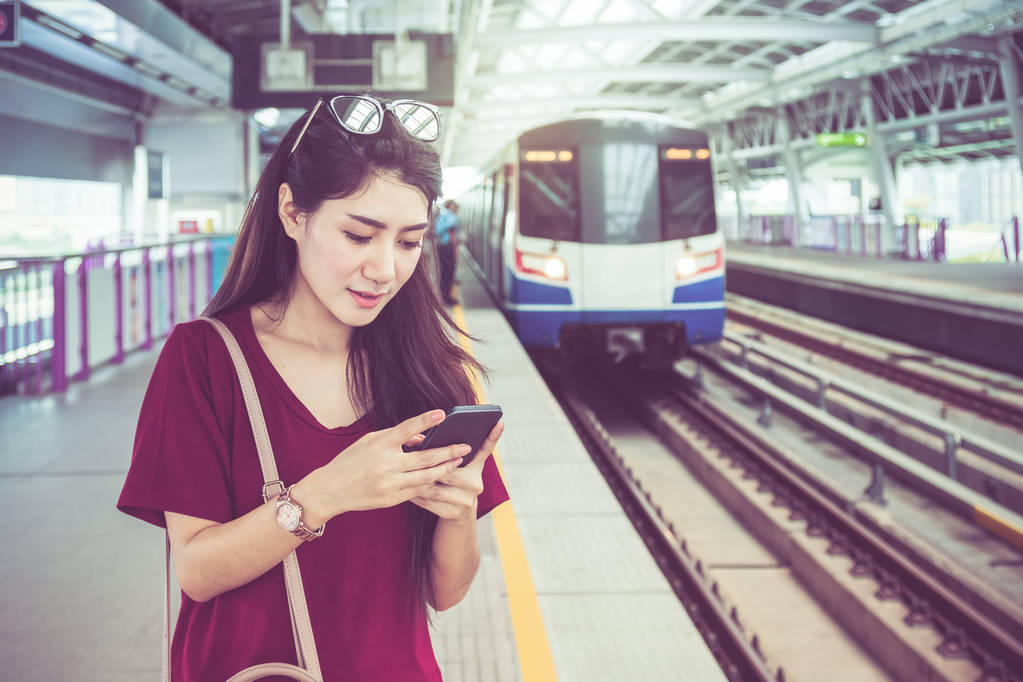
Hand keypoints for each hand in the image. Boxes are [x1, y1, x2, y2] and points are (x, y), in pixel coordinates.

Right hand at [297, 410, 468, 523]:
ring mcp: (390, 484)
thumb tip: (423, 437)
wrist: (330, 490)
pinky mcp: (391, 499)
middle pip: (425, 458)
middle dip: (449, 452)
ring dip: (445, 469)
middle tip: (466, 447)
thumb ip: (397, 438)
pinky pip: (417, 491)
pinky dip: (430, 483)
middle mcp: (386, 464)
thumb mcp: (370, 441)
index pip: (406, 429)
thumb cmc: (350, 461)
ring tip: (458, 462)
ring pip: (426, 477)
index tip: (443, 413)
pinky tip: (441, 477)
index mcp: (380, 445)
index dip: (425, 420)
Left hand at [410, 421, 504, 521]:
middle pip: (448, 471)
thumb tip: (445, 430)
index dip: (493, 436)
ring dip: (417, 481)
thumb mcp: (463, 466)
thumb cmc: (455, 482)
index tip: (499, 422)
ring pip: (434, 487)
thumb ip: (458, 450)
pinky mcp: (453, 514)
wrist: (459, 513)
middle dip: (428, 465)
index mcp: (477, 470)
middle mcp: (476, 485)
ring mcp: (466, 501)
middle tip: (411, 456)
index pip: (485, 450)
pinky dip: (415, 495)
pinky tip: (406, 489)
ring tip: (404, 472)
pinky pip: (428, 502)